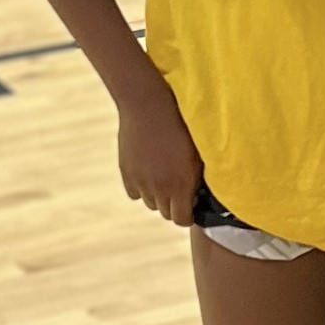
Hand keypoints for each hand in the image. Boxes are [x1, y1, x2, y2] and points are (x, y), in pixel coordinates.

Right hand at [117, 77, 204, 224]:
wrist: (148, 105)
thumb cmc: (181, 123)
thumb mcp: (198, 152)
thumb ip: (197, 178)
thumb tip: (199, 193)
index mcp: (180, 185)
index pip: (182, 220)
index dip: (189, 214)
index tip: (192, 204)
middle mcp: (159, 188)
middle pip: (166, 213)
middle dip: (175, 205)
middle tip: (180, 188)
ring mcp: (140, 181)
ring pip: (150, 203)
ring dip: (158, 196)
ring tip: (165, 177)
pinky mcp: (126, 173)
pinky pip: (135, 193)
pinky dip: (141, 187)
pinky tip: (149, 172)